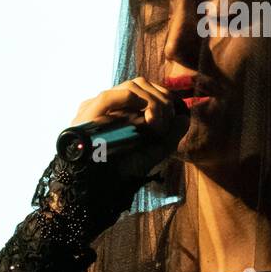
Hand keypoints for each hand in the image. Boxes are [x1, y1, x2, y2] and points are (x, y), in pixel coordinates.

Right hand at [71, 77, 190, 178]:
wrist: (101, 187)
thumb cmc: (124, 171)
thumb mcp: (152, 152)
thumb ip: (169, 136)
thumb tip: (184, 118)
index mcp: (119, 110)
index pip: (144, 89)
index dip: (163, 98)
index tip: (170, 122)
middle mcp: (107, 105)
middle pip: (140, 84)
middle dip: (162, 101)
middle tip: (164, 128)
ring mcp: (94, 106)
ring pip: (131, 86)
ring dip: (153, 103)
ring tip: (155, 128)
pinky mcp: (85, 114)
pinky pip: (109, 97)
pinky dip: (134, 103)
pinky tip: (146, 122)